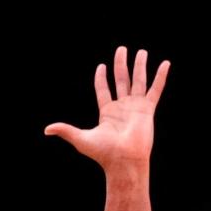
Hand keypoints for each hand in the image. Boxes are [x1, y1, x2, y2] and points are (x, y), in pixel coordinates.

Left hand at [45, 47, 168, 168]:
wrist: (124, 160)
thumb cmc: (103, 153)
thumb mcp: (81, 139)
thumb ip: (66, 130)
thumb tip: (46, 129)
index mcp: (106, 113)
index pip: (103, 90)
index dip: (101, 78)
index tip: (101, 66)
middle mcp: (122, 107)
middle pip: (121, 80)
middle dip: (121, 65)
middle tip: (121, 49)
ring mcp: (135, 107)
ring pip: (138, 81)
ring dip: (140, 66)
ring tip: (141, 51)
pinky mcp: (148, 109)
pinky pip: (155, 89)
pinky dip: (160, 77)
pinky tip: (165, 63)